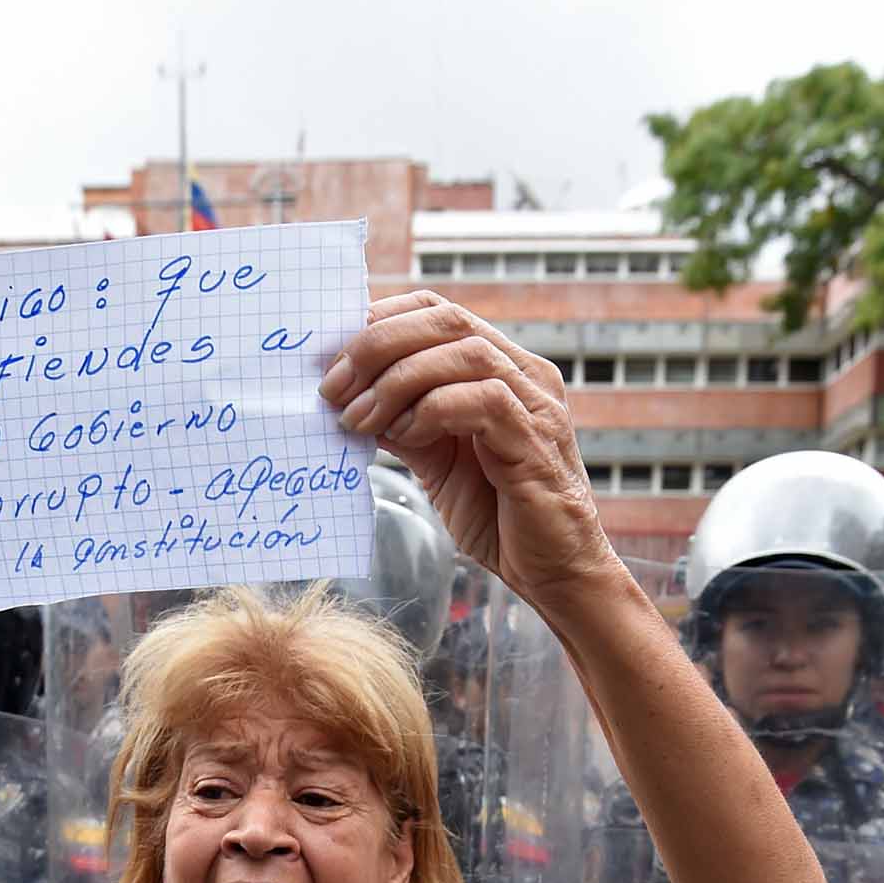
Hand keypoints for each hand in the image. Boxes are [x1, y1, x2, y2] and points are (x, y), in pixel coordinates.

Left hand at [321, 293, 623, 606]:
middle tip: (332, 386)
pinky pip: (484, 400)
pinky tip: (405, 437)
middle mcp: (524, 374)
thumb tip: (347, 398)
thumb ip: (404, 422)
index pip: (437, 310)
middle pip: (447, 320)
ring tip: (359, 418)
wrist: (551, 572)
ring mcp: (536, 404)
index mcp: (501, 367)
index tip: (331, 356)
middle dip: (378, 345)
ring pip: (464, 352)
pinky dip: (433, 411)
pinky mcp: (537, 441)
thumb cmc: (498, 515)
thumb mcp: (435, 460)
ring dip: (397, 380)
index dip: (381, 320)